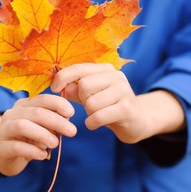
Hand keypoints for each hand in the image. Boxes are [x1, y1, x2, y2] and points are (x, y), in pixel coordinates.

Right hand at [0, 94, 76, 175]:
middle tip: (72, 131)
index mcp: (24, 105)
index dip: (58, 103)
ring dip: (43, 134)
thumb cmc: (28, 139)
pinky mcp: (0, 148)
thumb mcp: (42, 128)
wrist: (4, 156)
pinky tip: (42, 155)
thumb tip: (67, 118)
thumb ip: (53, 122)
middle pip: (35, 112)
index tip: (71, 113)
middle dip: (56, 121)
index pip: (42, 99)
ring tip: (55, 144)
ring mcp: (4, 130)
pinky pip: (16, 147)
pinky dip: (32, 151)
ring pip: (23, 126)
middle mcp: (12, 114)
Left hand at [51, 63, 185, 143]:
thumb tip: (60, 85)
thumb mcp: (90, 96)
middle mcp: (116, 76)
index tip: (53, 88)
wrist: (137, 121)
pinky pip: (99, 116)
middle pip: (84, 86)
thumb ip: (75, 89)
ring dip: (89, 114)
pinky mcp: (127, 108)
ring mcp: (124, 91)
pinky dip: (92, 123)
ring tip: (97, 115)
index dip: (62, 77)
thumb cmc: (109, 106)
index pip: (79, 68)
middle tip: (89, 107)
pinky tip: (95, 124)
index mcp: (106, 69)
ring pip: (91, 103)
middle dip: (82, 100)